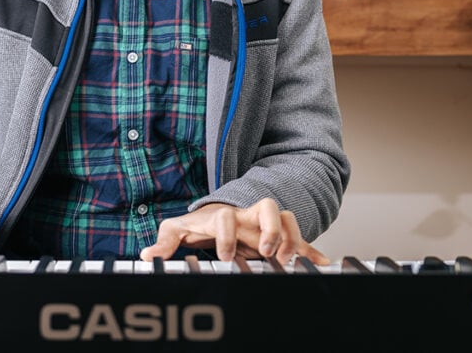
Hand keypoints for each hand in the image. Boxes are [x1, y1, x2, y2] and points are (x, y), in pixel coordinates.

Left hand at [139, 198, 327, 264]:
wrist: (219, 217)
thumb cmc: (199, 224)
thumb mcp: (179, 230)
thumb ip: (165, 240)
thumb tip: (147, 255)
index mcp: (222, 215)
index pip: (225, 216)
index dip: (226, 235)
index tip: (225, 257)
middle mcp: (246, 217)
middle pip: (266, 207)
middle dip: (270, 228)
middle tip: (266, 252)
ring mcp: (264, 226)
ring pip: (287, 219)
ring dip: (292, 239)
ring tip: (288, 262)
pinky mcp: (277, 238)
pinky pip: (300, 241)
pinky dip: (313, 252)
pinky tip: (324, 265)